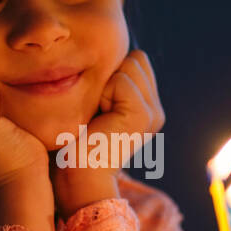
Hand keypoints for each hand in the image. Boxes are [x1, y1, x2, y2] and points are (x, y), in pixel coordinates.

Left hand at [51, 50, 164, 218]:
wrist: (77, 178)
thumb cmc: (75, 142)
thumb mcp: (95, 104)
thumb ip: (108, 80)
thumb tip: (107, 51)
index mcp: (148, 106)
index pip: (136, 60)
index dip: (110, 73)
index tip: (97, 106)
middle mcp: (156, 110)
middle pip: (136, 58)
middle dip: (110, 76)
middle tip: (97, 111)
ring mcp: (153, 113)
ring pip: (130, 65)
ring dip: (105, 85)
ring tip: (98, 116)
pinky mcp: (143, 115)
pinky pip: (122, 80)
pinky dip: (103, 94)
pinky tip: (99, 119)